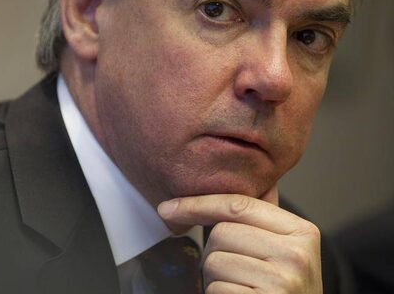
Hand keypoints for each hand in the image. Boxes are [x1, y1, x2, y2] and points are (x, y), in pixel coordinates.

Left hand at [157, 191, 321, 292]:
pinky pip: (215, 289)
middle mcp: (297, 254)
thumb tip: (228, 186)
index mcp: (302, 231)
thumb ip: (262, 220)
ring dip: (215, 279)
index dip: (197, 203)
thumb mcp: (285, 251)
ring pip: (213, 262)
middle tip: (236, 273)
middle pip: (221, 233)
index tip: (168, 208)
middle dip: (214, 253)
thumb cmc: (284, 291)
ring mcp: (283, 281)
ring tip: (241, 289)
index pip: (238, 204)